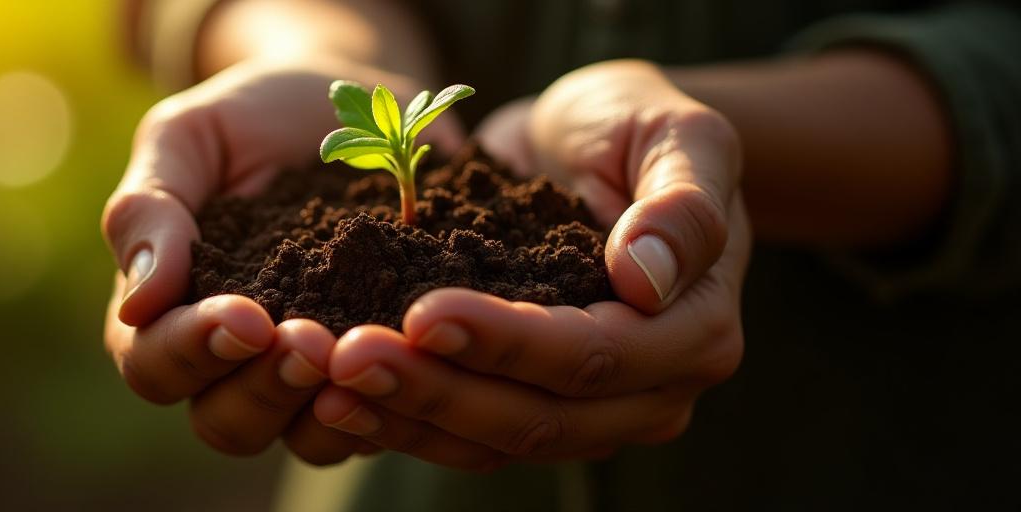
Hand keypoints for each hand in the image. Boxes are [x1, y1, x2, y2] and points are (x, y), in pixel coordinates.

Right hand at [101, 59, 461, 463]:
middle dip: (264, 387)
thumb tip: (139, 303)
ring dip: (327, 408)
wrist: (353, 106)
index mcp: (170, 313)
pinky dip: (397, 397)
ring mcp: (311, 376)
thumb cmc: (251, 119)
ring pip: (303, 438)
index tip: (243, 315)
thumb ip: (150, 208)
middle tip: (310, 342)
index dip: (192, 351)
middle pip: (227, 422)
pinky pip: (384, 414)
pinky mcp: (381, 368)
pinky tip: (417, 359)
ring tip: (359, 354)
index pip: (154, 366)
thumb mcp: (188, 137)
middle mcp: (235, 362)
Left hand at [310, 59, 748, 466]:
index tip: (425, 312)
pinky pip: (464, 434)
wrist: (587, 142)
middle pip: (538, 418)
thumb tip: (647, 278)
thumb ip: (681, 203)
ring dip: (406, 415)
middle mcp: (647, 391)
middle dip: (438, 390)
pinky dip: (401, 419)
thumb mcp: (677, 134)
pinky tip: (336, 397)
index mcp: (694, 333)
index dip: (508, 343)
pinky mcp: (527, 404)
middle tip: (348, 356)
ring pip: (491, 441)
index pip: (594, 355)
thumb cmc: (634, 126)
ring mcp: (586, 410)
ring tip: (327, 382)